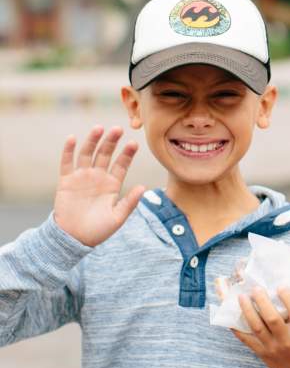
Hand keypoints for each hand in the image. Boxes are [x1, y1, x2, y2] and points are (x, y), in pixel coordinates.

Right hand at [54, 125, 144, 246]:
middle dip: (111, 141)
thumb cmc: (98, 231)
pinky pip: (67, 162)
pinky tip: (72, 138)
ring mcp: (82, 177)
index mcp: (112, 184)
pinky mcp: (66, 181)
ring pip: (87, 154)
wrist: (74, 239)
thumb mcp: (117, 217)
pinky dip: (69, 150)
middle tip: (118, 129)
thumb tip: (144, 187)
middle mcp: (98, 177)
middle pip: (105, 154)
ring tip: (99, 128)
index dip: (127, 154)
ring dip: (92, 141)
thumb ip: (129, 202)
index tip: (134, 143)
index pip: (121, 164)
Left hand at [233, 287, 289, 367]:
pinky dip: (238, 327)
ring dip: (248, 310)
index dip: (289, 298)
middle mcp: (286, 340)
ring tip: (242, 297)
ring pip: (257, 327)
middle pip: (272, 319)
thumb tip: (277, 292)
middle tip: (256, 289)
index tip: (281, 286)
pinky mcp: (261, 353)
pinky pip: (246, 339)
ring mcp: (272, 348)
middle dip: (262, 301)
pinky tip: (232, 316)